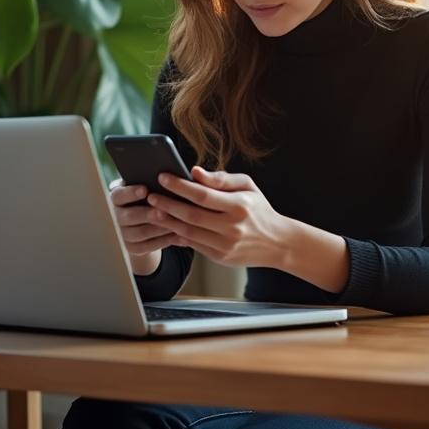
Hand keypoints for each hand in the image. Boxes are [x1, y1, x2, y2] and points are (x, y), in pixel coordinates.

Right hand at [108, 180, 174, 274]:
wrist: (143, 221)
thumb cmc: (148, 197)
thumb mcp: (146, 188)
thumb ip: (151, 183)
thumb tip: (167, 178)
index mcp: (117, 198)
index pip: (119, 195)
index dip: (131, 193)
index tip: (145, 190)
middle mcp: (116, 216)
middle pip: (129, 217)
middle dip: (147, 214)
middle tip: (162, 211)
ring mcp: (123, 234)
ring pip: (140, 233)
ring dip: (159, 228)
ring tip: (175, 223)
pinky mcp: (132, 248)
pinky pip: (148, 246)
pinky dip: (164, 241)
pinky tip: (178, 234)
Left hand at [148, 167, 290, 268]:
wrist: (277, 242)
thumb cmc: (259, 209)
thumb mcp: (247, 186)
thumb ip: (220, 179)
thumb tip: (194, 171)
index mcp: (240, 205)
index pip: (202, 195)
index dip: (180, 186)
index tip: (163, 177)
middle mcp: (232, 227)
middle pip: (191, 215)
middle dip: (167, 204)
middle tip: (151, 195)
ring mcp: (225, 244)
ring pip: (189, 232)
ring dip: (168, 221)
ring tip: (154, 210)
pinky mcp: (220, 257)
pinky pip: (193, 245)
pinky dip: (178, 235)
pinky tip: (168, 225)